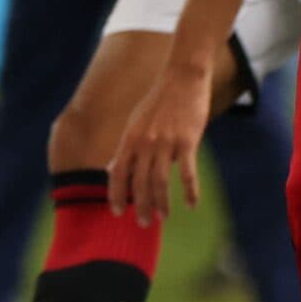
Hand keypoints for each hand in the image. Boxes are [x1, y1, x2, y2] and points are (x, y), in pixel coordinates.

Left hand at [109, 61, 211, 225]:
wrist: (182, 77)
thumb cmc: (159, 101)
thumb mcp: (135, 123)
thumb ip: (125, 148)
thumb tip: (110, 168)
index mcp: (130, 138)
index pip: (117, 172)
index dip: (115, 194)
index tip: (116, 212)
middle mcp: (144, 142)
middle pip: (139, 183)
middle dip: (139, 206)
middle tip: (143, 223)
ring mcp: (165, 142)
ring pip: (160, 182)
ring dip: (161, 203)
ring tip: (163, 217)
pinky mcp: (187, 141)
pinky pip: (187, 173)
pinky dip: (189, 192)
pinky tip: (191, 204)